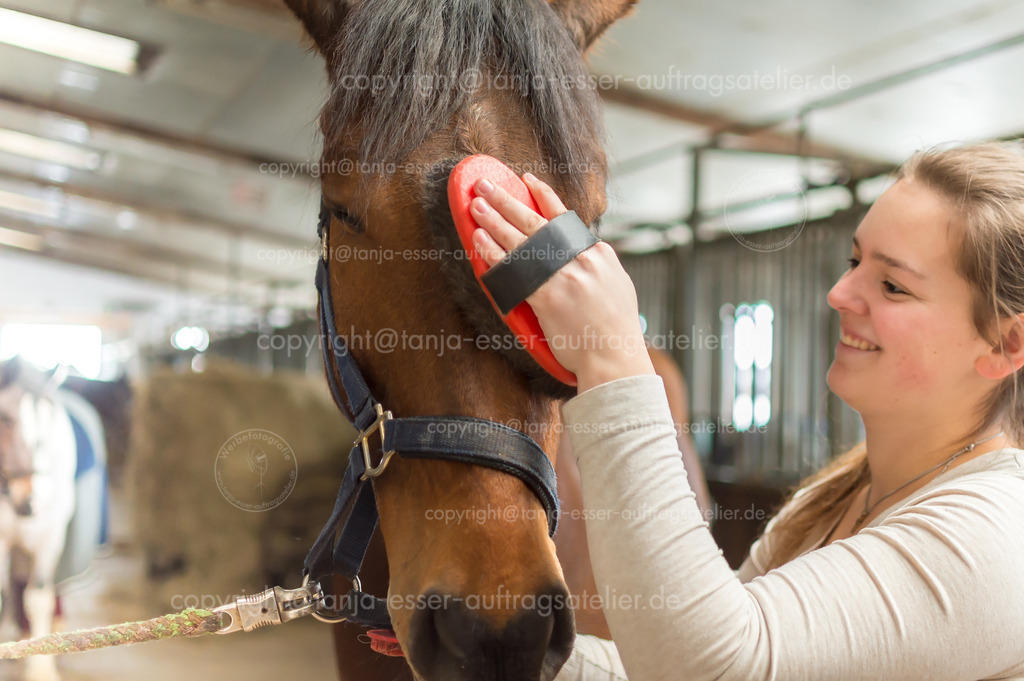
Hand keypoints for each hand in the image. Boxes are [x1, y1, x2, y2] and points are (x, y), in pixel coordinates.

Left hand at [470, 173, 654, 391]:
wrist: (613, 358)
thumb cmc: (615, 329)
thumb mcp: (616, 285)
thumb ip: (597, 265)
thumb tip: (585, 251)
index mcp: (598, 254)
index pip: (565, 216)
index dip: (543, 195)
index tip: (527, 179)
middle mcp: (581, 259)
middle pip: (536, 221)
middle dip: (507, 199)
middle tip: (486, 184)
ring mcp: (563, 276)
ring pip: (521, 239)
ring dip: (494, 219)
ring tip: (475, 204)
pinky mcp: (547, 297)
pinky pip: (513, 269)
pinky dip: (493, 252)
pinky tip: (478, 239)